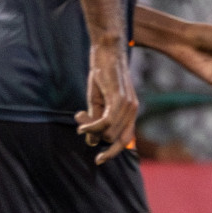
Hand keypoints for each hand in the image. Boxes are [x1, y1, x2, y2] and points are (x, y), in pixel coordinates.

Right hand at [77, 43, 139, 164]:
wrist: (107, 52)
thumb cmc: (102, 75)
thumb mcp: (98, 101)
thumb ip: (97, 121)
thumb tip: (91, 142)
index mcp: (130, 112)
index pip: (125, 140)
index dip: (113, 152)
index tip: (98, 160)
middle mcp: (132, 111)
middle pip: (114, 139)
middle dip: (94, 136)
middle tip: (79, 121)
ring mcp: (128, 106)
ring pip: (109, 132)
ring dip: (90, 128)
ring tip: (79, 115)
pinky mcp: (118, 99)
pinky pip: (105, 122)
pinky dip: (91, 125)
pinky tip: (80, 119)